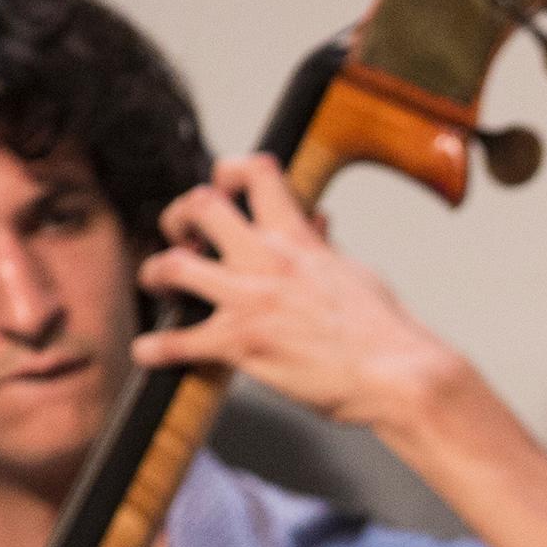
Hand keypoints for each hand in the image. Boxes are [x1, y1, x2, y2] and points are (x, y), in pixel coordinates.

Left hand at [133, 155, 468, 439]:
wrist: (398, 373)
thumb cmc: (385, 331)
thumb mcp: (354, 273)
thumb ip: (322, 247)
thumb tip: (315, 223)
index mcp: (298, 238)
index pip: (256, 173)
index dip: (227, 172)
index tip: (222, 189)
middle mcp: (267, 260)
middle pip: (198, 206)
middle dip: (179, 217)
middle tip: (181, 237)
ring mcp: (248, 300)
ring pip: (172, 265)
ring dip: (155, 273)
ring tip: (158, 283)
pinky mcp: (239, 343)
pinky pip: (177, 342)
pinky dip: (155, 349)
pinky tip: (148, 353)